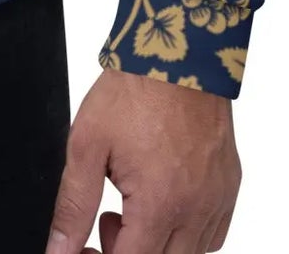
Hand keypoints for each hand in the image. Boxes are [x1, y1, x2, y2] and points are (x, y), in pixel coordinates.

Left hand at [45, 68, 240, 253]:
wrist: (176, 54)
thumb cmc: (134, 92)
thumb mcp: (87, 146)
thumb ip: (73, 205)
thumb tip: (59, 249)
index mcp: (159, 204)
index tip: (86, 243)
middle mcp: (196, 210)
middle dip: (128, 251)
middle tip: (108, 218)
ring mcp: (218, 200)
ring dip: (158, 244)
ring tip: (135, 205)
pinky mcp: (230, 187)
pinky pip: (213, 235)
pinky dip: (188, 233)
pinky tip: (165, 203)